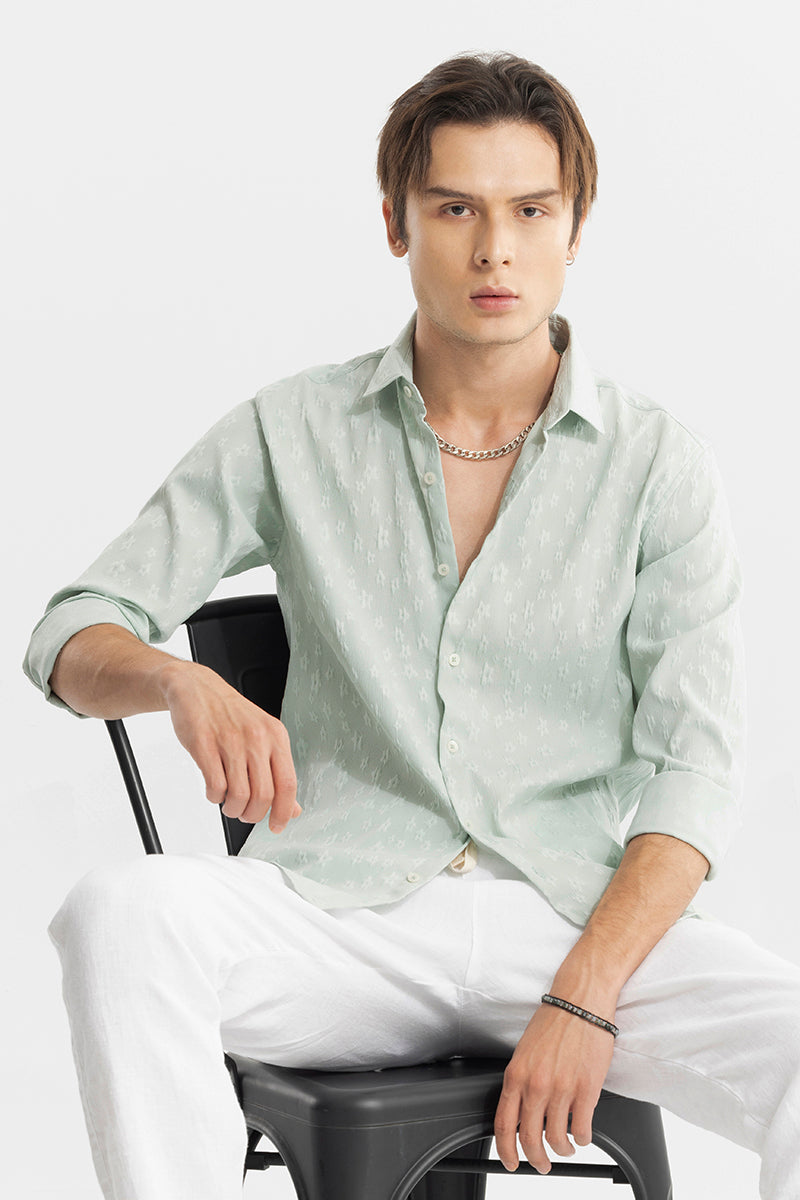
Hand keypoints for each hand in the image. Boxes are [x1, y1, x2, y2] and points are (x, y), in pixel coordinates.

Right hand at [160, 659, 299, 830]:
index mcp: (276, 736)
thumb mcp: (263, 737)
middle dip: (253, 814)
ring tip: (229, 803)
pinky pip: (215, 785)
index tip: (276, 826)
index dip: (283, 812)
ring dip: (233, 808)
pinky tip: (214, 791)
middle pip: (264, 795)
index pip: (288, 784)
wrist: (196, 688)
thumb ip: (278, 772)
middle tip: (244, 814)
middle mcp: (256, 737)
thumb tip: (292, 808)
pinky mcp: (204, 744)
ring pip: (240, 794)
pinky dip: (215, 797)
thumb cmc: (230, 715)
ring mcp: (230, 740)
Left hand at [494, 995, 615, 1173]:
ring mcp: (562, 1089)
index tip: (509, 1162)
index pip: (504, 1125)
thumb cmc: (554, 1021)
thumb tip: (521, 1111)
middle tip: (542, 1164)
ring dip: (562, 1151)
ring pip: (557, 1139)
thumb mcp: (525, 1051)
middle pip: (530, 1139)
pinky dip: (582, 1139)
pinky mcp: (587, 1089)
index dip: (505, 1150)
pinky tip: (582, 1135)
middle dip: (535, 1159)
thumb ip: (521, 1081)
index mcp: (516, 1074)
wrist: (580, 1002)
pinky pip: (582, 1129)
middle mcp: (536, 1085)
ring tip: (566, 1148)